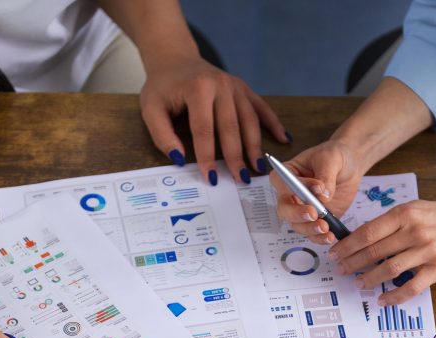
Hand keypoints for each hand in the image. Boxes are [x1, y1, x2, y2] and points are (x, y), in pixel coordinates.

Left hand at [140, 56, 288, 184]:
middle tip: (241, 179)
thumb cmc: (163, 87)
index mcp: (197, 89)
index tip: (211, 177)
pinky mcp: (244, 88)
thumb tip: (179, 159)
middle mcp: (221, 85)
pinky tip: (283, 139)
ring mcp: (235, 86)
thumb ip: (162, 135)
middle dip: (236, 156)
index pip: (204, 130)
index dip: (207, 156)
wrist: (175, 60)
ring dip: (255, 145)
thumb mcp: (151, 109)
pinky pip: (262, 107)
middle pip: (231, 127)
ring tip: (259, 167)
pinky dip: (274, 123)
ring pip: (250, 120)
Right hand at [272, 140, 365, 245]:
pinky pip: (312, 233)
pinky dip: (320, 238)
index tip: (316, 188)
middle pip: (284, 209)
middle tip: (314, 214)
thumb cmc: (335, 156)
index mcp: (288, 174)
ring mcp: (302, 209)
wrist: (350, 166)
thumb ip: (326, 176)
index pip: (281, 183)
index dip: (294, 189)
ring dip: (310, 229)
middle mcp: (291, 194)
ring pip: (297, 225)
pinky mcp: (315, 220)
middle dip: (297, 214)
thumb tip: (323, 195)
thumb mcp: (331, 159)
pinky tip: (330, 237)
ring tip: (325, 228)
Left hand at [329, 200, 435, 304]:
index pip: (368, 232)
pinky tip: (383, 299)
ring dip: (370, 279)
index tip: (335, 253)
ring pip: (390, 269)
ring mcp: (426, 251)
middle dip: (353, 263)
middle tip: (341, 270)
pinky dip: (394, 296)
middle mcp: (413, 232)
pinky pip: (411, 287)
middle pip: (374, 251)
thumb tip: (362, 237)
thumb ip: (390, 221)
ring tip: (359, 283)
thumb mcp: (413, 208)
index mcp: (404, 214)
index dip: (348, 245)